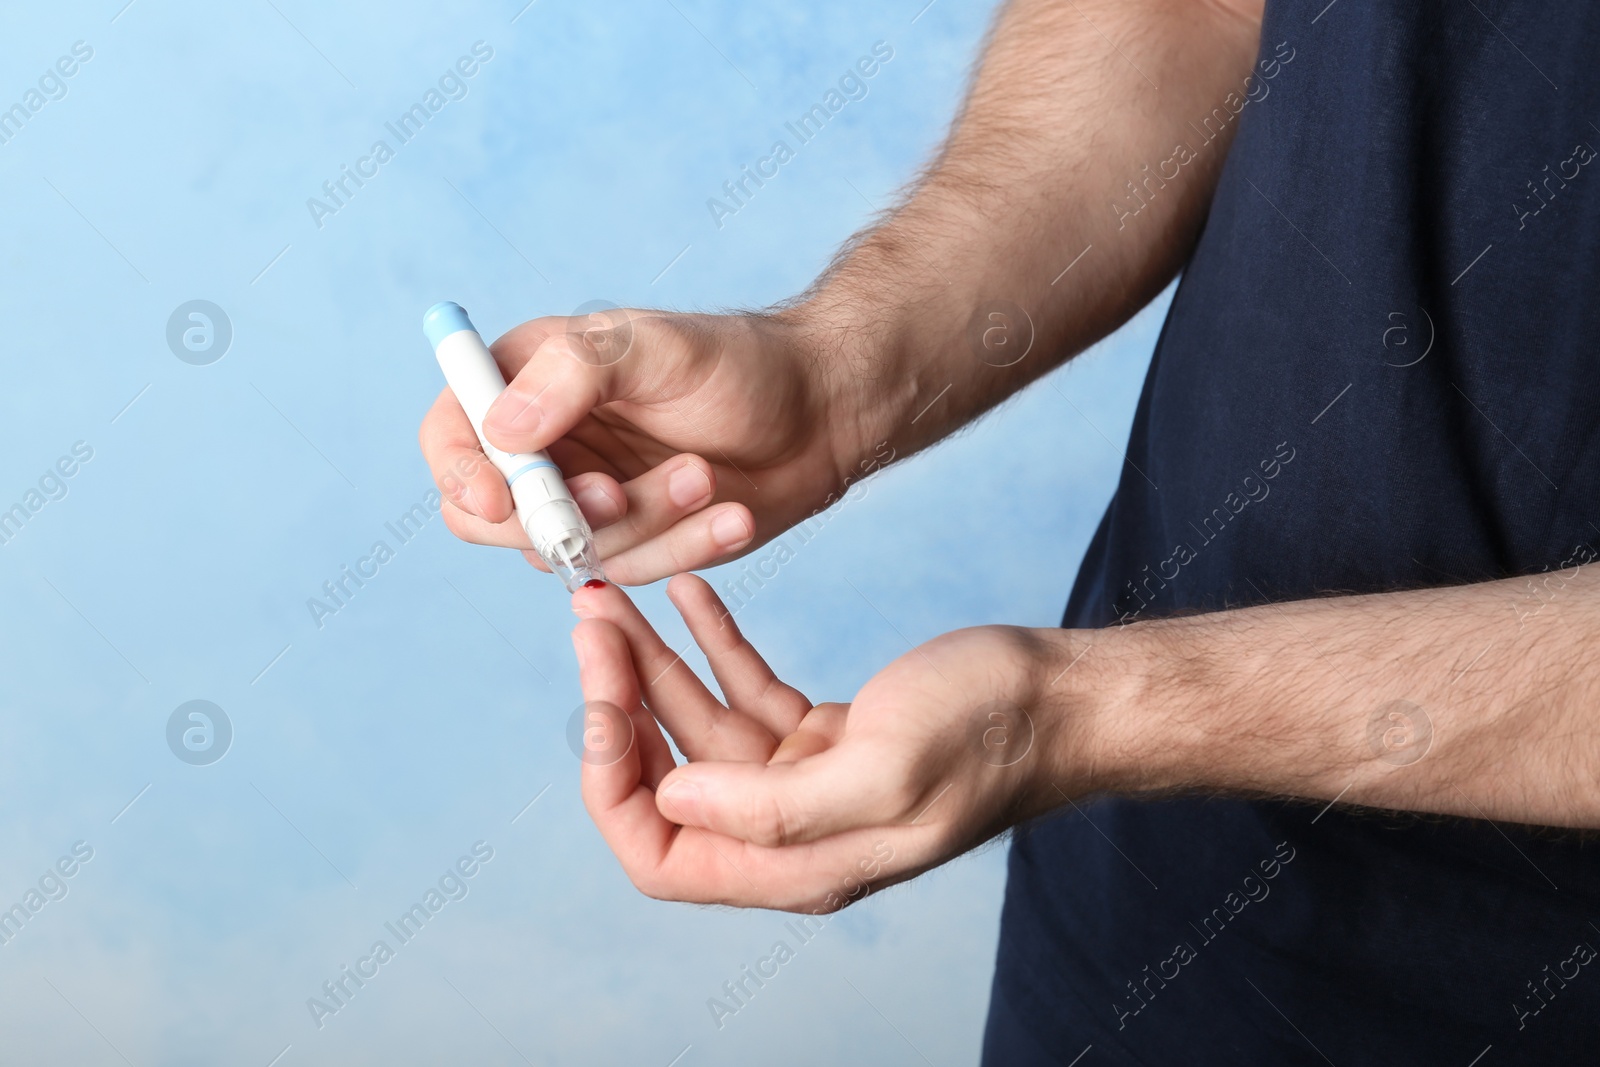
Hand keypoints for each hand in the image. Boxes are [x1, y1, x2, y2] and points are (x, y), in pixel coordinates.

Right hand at [419, 309, 860, 584]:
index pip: (451, 435)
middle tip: (616, 495)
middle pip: (490, 517)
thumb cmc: (740, 362)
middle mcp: (547, 446)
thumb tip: (503, 431)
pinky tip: (732, 517)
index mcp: (529, 381)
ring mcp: (589, 501)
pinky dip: (683, 548)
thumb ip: (575, 374)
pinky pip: (634, 571)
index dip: (459, 473)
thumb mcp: (658, 345)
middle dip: (556, 516)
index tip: (498, 499)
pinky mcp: (637, 542)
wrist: (822, 412)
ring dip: (644, 522)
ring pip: (572, 551)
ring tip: (706, 475)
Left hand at [569, 577, 1090, 911]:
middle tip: (593, 623)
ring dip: (652, 662)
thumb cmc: (990, 735)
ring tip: (613, 596)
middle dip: (617, 705)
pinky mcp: (826, 735)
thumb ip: (770, 809)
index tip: (599, 702)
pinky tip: (688, 597)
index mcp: (796, 865)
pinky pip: (747, 690)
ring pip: (699, 726)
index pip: (659, 855)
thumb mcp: (882, 772)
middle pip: (667, 781)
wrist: (1061, 698)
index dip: (613, 785)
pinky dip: (713, 645)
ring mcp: (805, 782)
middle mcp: (790, 834)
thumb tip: (667, 801)